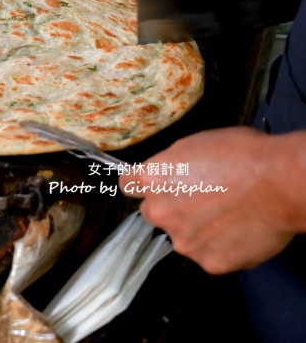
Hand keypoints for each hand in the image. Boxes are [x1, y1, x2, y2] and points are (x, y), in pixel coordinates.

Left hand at [121, 126, 305, 273]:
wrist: (279, 184)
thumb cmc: (244, 156)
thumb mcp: (193, 145)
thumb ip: (170, 164)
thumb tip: (167, 173)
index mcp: (152, 178)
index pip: (127, 185)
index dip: (141, 185)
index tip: (150, 186)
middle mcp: (161, 212)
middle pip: (153, 213)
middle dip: (170, 208)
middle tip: (200, 201)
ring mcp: (184, 240)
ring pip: (182, 237)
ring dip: (197, 230)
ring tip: (227, 215)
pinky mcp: (209, 262)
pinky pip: (209, 255)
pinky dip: (221, 247)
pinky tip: (239, 231)